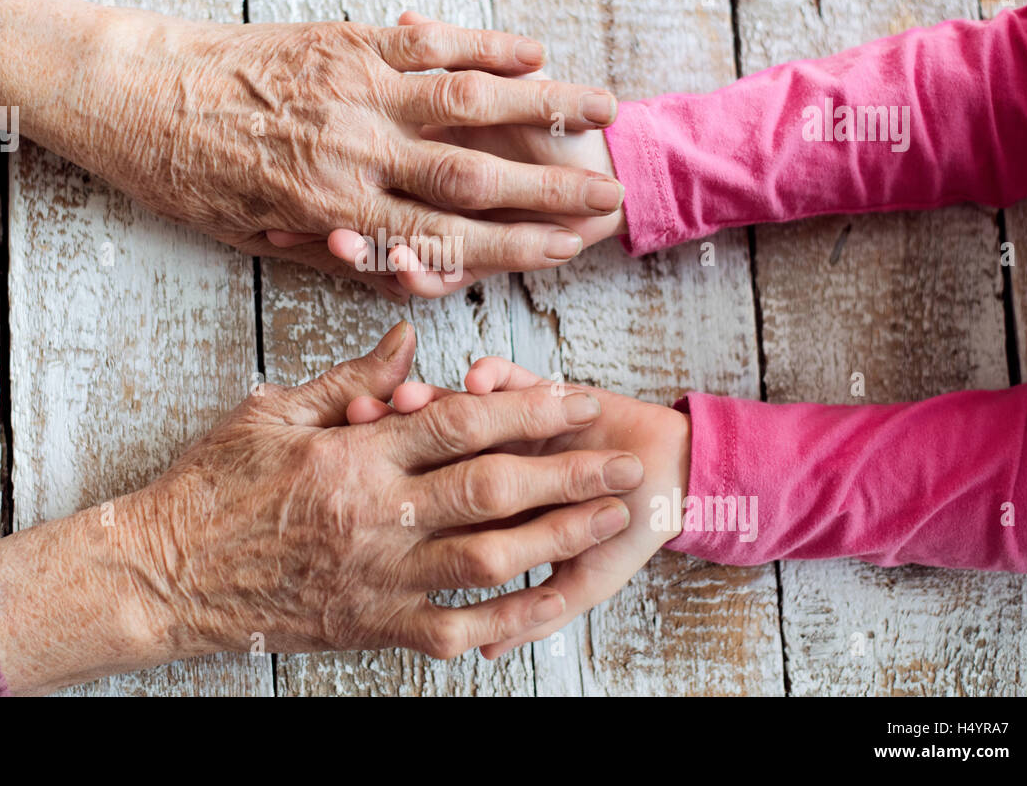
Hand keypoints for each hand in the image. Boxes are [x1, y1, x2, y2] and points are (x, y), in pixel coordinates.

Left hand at [0, 0, 623, 298]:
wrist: (134, 96)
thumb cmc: (188, 177)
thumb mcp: (256, 238)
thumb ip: (335, 249)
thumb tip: (400, 262)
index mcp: (336, 214)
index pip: (450, 239)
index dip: (520, 248)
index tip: (570, 250)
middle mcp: (356, 153)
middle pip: (478, 178)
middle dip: (555, 193)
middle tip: (612, 199)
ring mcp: (355, 91)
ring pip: (471, 102)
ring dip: (547, 108)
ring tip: (606, 113)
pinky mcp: (344, 42)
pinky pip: (429, 44)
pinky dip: (486, 45)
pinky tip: (534, 52)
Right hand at [0, 323, 643, 692]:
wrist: (162, 577)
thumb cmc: (210, 487)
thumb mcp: (274, 413)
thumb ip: (351, 381)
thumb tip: (411, 338)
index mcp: (354, 454)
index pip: (461, 423)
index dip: (530, 409)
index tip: (578, 398)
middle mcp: (376, 515)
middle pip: (493, 488)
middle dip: (569, 474)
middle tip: (626, 462)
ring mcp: (377, 577)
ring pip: (488, 559)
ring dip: (558, 538)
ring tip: (608, 521)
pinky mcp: (370, 626)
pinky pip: (451, 629)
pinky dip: (503, 621)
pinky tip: (547, 603)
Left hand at [345, 355, 689, 657]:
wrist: (676, 481)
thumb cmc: (630, 532)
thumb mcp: (583, 581)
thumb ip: (536, 613)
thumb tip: (484, 651)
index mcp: (488, 512)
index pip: (430, 501)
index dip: (393, 494)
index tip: (350, 489)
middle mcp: (492, 464)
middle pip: (429, 448)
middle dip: (394, 439)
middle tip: (355, 426)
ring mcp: (513, 428)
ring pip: (460, 410)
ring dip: (430, 401)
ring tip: (403, 398)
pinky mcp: (542, 392)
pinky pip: (511, 378)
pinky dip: (493, 375)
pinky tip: (476, 379)